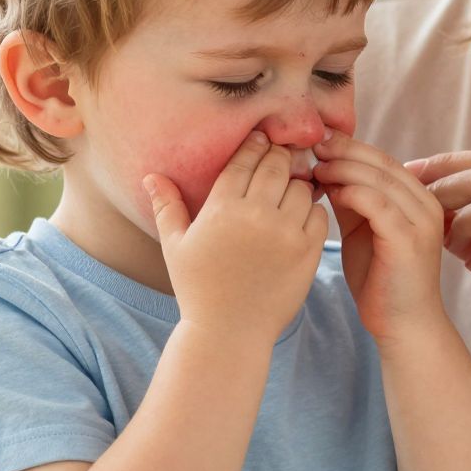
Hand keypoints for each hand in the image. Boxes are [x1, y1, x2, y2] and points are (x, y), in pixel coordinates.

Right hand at [144, 130, 329, 345]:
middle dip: (280, 156)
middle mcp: (256, 216)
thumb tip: (151, 176)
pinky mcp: (308, 251)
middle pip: (276, 166)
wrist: (229, 332)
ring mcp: (285, 233)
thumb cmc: (198, 289)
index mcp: (222, 209)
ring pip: (301, 188)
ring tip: (292, 185)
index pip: (244, 160)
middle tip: (283, 153)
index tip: (262, 138)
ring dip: (297, 183)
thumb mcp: (175, 246)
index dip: (255, 144)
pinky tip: (302, 213)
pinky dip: (312, 209)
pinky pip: (318, 214)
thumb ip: (166, 207)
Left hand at [311, 130, 449, 348]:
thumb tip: (324, 169)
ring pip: (379, 179)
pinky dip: (352, 192)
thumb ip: (351, 200)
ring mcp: (421, 222)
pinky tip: (330, 191)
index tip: (317, 141)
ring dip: (344, 168)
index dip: (349, 146)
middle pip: (382, 163)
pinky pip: (378, 204)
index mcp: (418, 199)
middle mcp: (427, 205)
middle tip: (312, 145)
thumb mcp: (362, 231)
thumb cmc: (380, 281)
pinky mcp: (409, 240)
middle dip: (344, 150)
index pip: (382, 160)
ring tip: (315, 167)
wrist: (402, 325)